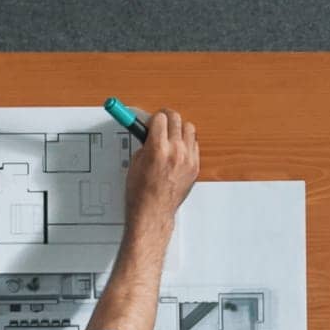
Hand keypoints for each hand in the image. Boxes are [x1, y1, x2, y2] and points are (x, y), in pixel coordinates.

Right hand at [125, 108, 199, 226]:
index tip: (151, 121)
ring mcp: (188, 159)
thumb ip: (144, 144)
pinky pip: (195, 145)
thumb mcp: (135, 163)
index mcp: (157, 149)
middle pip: (176, 118)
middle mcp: (175, 152)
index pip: (160, 117)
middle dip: (166, 118)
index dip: (153, 118)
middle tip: (161, 122)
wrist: (153, 212)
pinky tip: (178, 148)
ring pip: (189, 128)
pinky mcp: (195, 167)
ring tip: (171, 135)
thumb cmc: (141, 193)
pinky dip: (186, 143)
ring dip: (179, 128)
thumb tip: (148, 133)